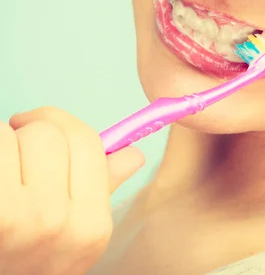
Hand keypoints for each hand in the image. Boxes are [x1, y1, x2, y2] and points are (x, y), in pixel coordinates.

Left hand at [0, 107, 144, 274]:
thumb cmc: (26, 260)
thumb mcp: (73, 236)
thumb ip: (102, 188)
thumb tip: (134, 155)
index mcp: (92, 225)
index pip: (86, 140)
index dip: (59, 122)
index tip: (36, 123)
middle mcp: (58, 223)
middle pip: (47, 133)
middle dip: (27, 135)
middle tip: (15, 160)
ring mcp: (18, 219)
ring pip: (10, 137)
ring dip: (2, 145)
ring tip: (1, 177)